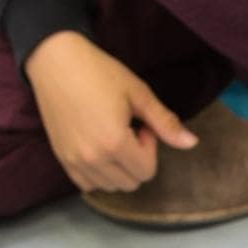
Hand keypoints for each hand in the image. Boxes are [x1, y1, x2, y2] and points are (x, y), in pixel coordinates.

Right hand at [24, 31, 196, 192]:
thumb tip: (192, 143)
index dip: (150, 147)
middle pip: (131, 183)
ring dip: (119, 168)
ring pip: (110, 187)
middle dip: (137, 160)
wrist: (55, 60)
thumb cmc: (98, 72)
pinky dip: (99, 174)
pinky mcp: (61, 158)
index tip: (142, 124)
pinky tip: (99, 149)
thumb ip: (165, 123)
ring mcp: (74, 161)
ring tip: (112, 137)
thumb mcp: (138, 93)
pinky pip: (87, 184)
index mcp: (114, 143)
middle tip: (128, 130)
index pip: (147, 171)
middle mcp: (93, 158)